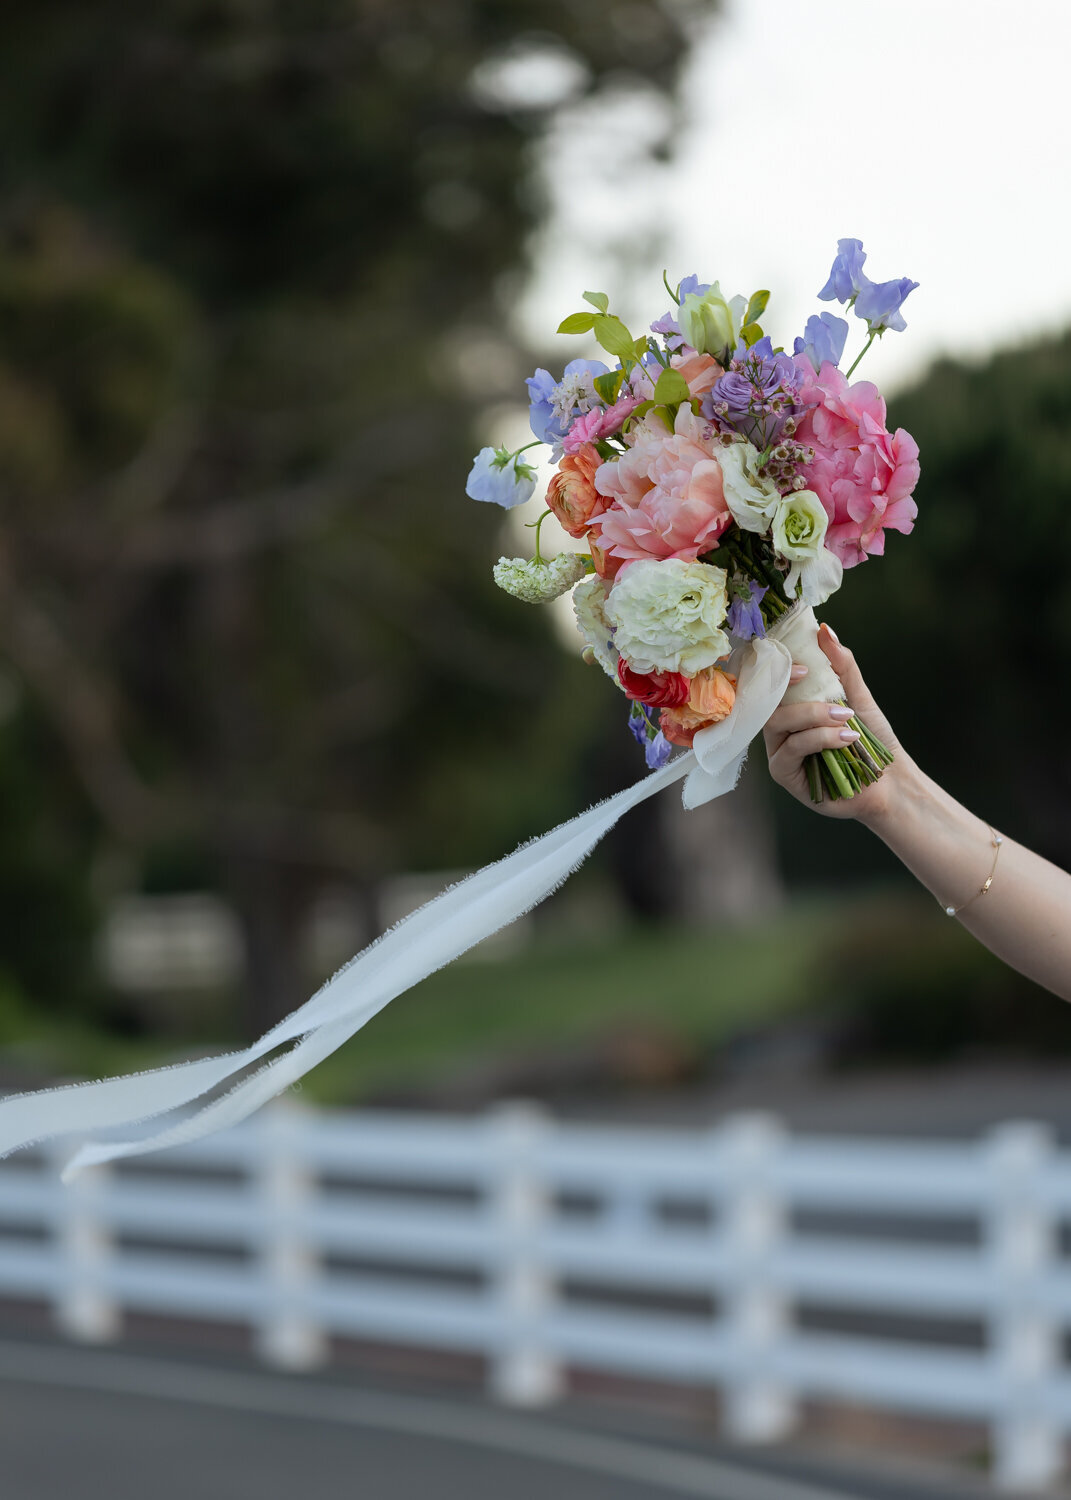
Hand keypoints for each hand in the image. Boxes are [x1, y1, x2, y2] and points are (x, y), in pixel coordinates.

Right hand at [763, 623, 909, 822]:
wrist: (890, 779)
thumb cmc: (872, 739)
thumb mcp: (858, 696)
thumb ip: (841, 666)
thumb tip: (825, 631)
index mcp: (792, 708)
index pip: (771, 684)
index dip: (779, 671)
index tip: (805, 667)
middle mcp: (780, 730)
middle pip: (769, 705)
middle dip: (802, 698)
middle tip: (836, 701)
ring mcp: (779, 753)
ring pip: (777, 725)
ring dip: (814, 718)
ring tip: (847, 721)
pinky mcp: (785, 775)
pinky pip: (790, 750)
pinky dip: (819, 739)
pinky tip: (846, 740)